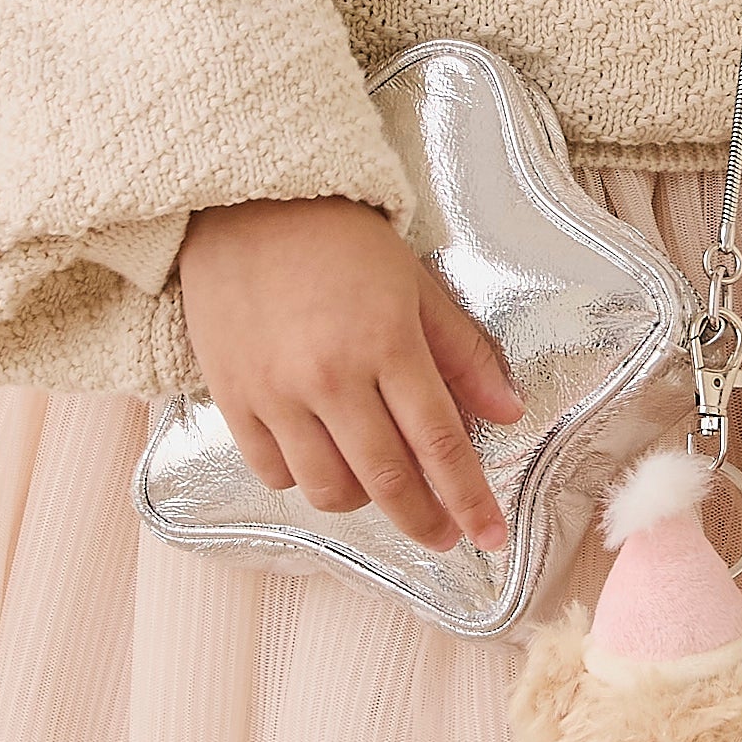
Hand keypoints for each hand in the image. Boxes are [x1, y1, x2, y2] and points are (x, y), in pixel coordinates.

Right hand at [176, 198, 523, 554]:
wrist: (242, 205)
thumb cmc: (338, 240)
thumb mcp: (415, 284)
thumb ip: (463, 353)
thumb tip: (508, 413)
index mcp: (387, 342)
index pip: (440, 443)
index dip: (469, 499)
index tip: (489, 537)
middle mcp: (331, 377)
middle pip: (388, 481)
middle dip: (425, 521)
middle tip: (444, 535)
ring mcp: (276, 393)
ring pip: (328, 489)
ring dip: (363, 502)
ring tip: (379, 485)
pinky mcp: (233, 400)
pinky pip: (275, 473)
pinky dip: (305, 480)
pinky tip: (323, 459)